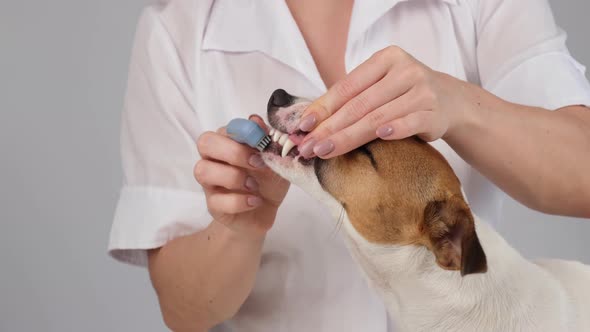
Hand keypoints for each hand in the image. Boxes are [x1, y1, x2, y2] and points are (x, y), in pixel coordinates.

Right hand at [194, 115, 289, 238]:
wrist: (265, 211)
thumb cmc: (267, 180)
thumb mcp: (275, 159)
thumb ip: (267, 140)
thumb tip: (255, 120)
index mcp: (229, 143)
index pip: (224, 128)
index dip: (242, 132)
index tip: (263, 142)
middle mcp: (214, 159)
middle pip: (205, 143)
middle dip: (233, 151)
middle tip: (257, 163)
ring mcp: (210, 182)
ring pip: (202, 171)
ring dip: (232, 177)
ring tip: (254, 186)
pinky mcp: (213, 205)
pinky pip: (216, 201)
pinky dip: (240, 201)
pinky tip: (256, 201)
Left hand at [297, 46, 470, 157]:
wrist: (450, 100)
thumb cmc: (403, 95)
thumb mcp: (379, 87)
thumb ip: (351, 99)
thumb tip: (309, 123)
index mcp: (385, 59)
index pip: (347, 87)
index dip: (323, 107)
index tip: (302, 126)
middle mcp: (405, 71)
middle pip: (359, 104)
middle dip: (330, 128)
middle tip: (308, 147)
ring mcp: (422, 91)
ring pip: (379, 116)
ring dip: (349, 136)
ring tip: (326, 150)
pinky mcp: (435, 112)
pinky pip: (411, 122)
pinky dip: (396, 129)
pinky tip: (380, 136)